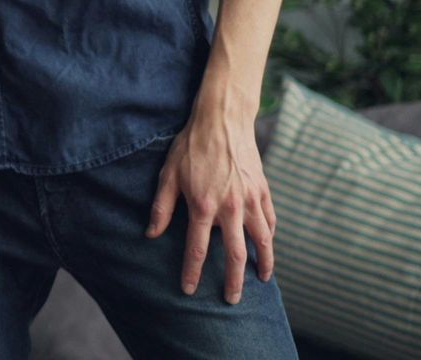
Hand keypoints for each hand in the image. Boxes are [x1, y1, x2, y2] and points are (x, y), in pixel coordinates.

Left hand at [146, 112, 276, 303]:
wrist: (222, 121)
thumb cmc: (191, 146)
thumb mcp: (168, 175)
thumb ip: (161, 207)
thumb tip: (150, 234)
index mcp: (203, 206)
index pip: (197, 249)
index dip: (193, 272)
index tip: (190, 290)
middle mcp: (231, 208)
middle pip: (236, 255)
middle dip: (234, 281)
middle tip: (231, 300)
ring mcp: (251, 200)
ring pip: (262, 241)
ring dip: (263, 264)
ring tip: (261, 280)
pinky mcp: (264, 191)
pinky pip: (270, 222)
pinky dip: (270, 238)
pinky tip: (267, 247)